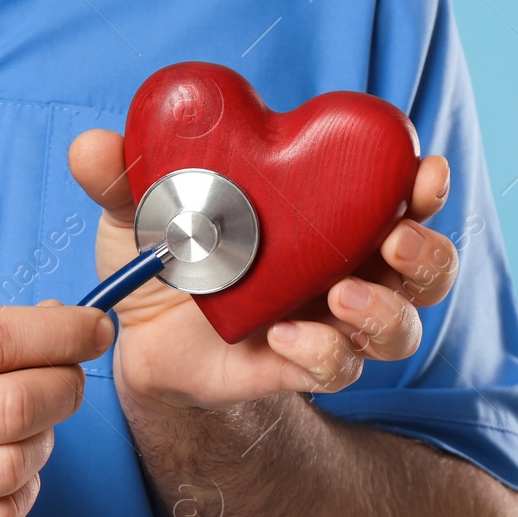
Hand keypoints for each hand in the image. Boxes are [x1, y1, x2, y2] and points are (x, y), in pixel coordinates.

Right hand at [0, 294, 110, 516]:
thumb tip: (50, 325)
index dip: (58, 334)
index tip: (93, 328)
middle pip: (12, 407)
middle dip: (64, 385)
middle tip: (67, 375)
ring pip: (11, 466)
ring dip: (45, 439)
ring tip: (31, 421)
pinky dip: (24, 490)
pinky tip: (12, 465)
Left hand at [68, 129, 456, 412]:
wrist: (134, 336)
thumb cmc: (159, 253)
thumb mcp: (137, 211)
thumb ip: (121, 178)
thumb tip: (90, 146)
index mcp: (327, 214)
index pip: (400, 196)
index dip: (424, 184)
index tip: (424, 170)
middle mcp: (346, 268)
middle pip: (426, 267)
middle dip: (427, 251)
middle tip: (394, 239)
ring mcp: (328, 324)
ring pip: (399, 328)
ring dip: (384, 310)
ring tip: (341, 295)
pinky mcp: (298, 369)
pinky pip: (336, 370)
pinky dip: (320, 353)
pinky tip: (282, 335)